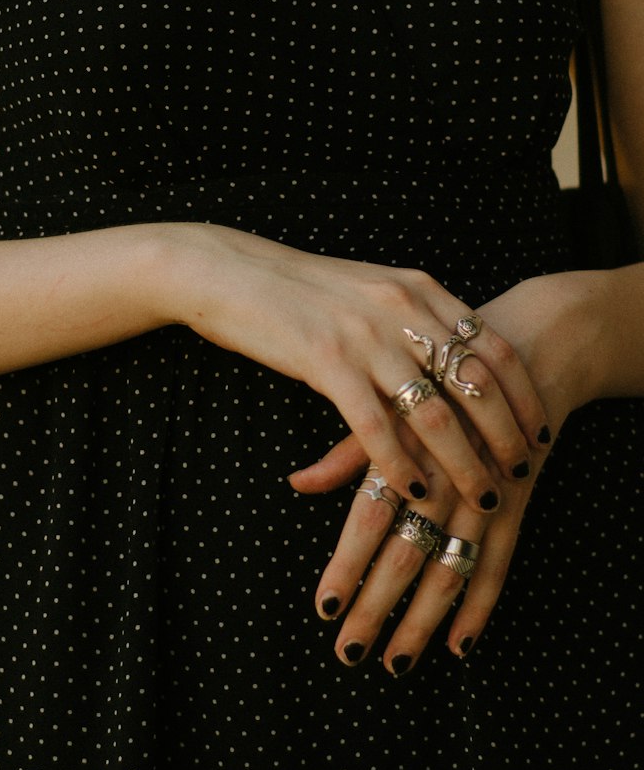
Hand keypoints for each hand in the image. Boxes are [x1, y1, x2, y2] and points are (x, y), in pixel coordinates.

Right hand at [169, 224, 548, 511]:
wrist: (230, 272)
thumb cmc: (295, 288)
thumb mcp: (368, 290)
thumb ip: (410, 315)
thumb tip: (448, 351)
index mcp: (416, 289)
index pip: (492, 346)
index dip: (523, 393)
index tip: (541, 429)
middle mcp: (400, 308)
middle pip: (476, 383)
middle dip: (506, 435)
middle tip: (521, 473)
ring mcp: (364, 335)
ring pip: (435, 413)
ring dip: (463, 463)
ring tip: (480, 497)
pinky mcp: (325, 361)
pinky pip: (375, 426)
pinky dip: (399, 466)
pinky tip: (412, 493)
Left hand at [287, 272, 592, 669]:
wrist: (529, 346)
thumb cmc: (441, 371)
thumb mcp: (391, 398)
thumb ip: (348, 448)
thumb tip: (295, 484)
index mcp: (405, 442)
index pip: (369, 515)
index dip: (348, 564)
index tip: (323, 609)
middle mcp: (445, 471)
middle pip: (406, 552)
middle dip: (375, 607)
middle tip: (348, 654)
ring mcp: (487, 489)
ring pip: (451, 566)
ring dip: (422, 620)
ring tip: (395, 663)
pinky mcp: (520, 499)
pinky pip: (502, 562)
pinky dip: (481, 605)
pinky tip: (459, 647)